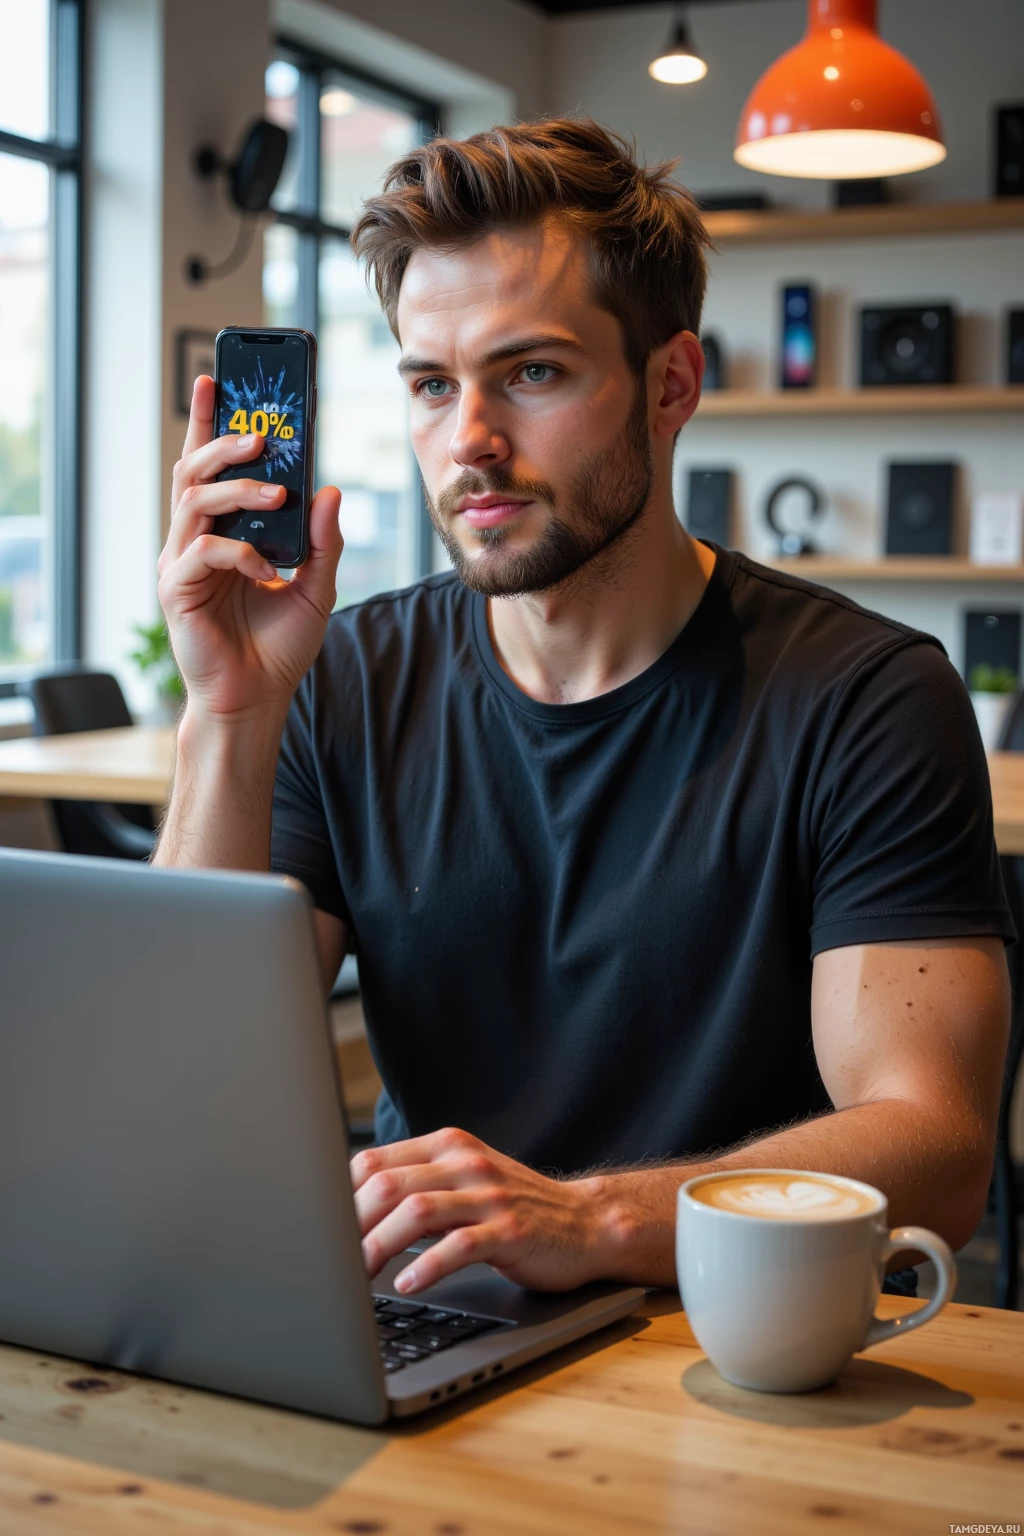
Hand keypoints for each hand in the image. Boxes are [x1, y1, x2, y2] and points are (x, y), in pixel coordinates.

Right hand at [158, 375, 342, 721]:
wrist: (258, 699)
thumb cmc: (279, 646)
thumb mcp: (316, 587)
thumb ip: (323, 541)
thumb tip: (330, 490)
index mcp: (221, 532)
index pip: (209, 467)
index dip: (208, 422)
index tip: (216, 380)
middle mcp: (194, 541)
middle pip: (193, 472)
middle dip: (224, 444)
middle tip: (261, 436)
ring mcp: (180, 564)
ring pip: (195, 501)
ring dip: (238, 491)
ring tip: (279, 495)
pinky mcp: (176, 591)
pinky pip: (202, 552)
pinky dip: (238, 552)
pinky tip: (266, 570)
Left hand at [351, 1127, 613, 1293]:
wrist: (584, 1222)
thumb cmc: (514, 1208)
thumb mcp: (463, 1182)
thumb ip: (417, 1186)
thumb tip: (348, 1214)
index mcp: (446, 1146)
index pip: (373, 1161)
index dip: (338, 1197)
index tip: (319, 1231)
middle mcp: (464, 1162)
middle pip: (387, 1185)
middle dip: (350, 1226)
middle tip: (329, 1262)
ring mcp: (489, 1195)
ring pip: (416, 1212)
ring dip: (378, 1245)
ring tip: (357, 1275)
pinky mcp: (510, 1230)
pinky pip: (459, 1246)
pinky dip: (427, 1266)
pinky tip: (408, 1284)